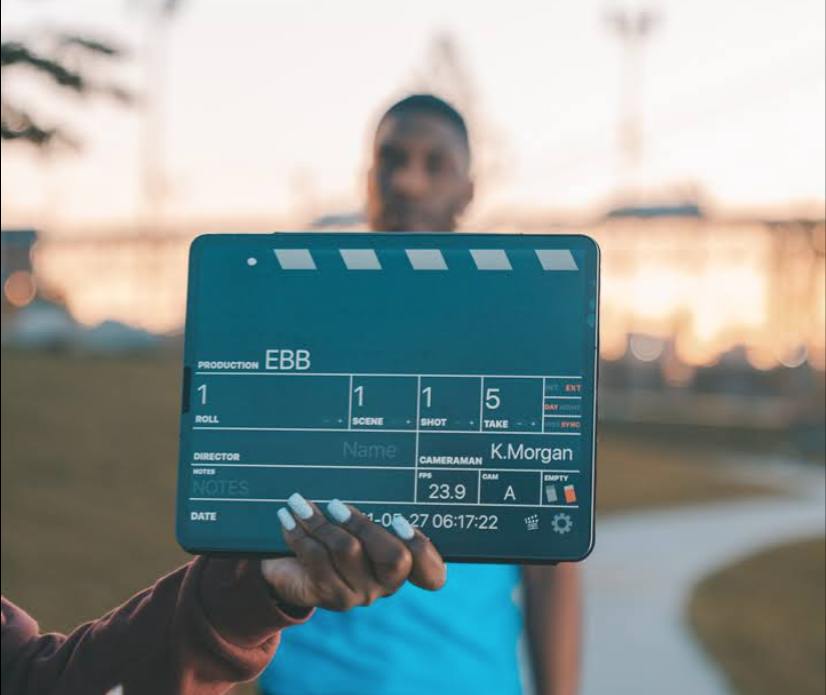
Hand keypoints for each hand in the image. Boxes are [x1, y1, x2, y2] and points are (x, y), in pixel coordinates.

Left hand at [261, 494, 446, 610]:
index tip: (399, 520)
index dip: (423, 549)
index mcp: (402, 566)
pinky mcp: (328, 597)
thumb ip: (369, 511)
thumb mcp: (353, 525)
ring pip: (348, 551)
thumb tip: (368, 472)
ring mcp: (359, 594)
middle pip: (394, 556)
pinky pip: (316, 557)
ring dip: (319, 520)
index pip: (432, 574)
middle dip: (364, 524)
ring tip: (299, 503)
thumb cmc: (329, 537)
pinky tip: (287, 517)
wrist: (288, 571)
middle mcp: (386, 585)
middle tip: (336, 505)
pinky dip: (298, 532)